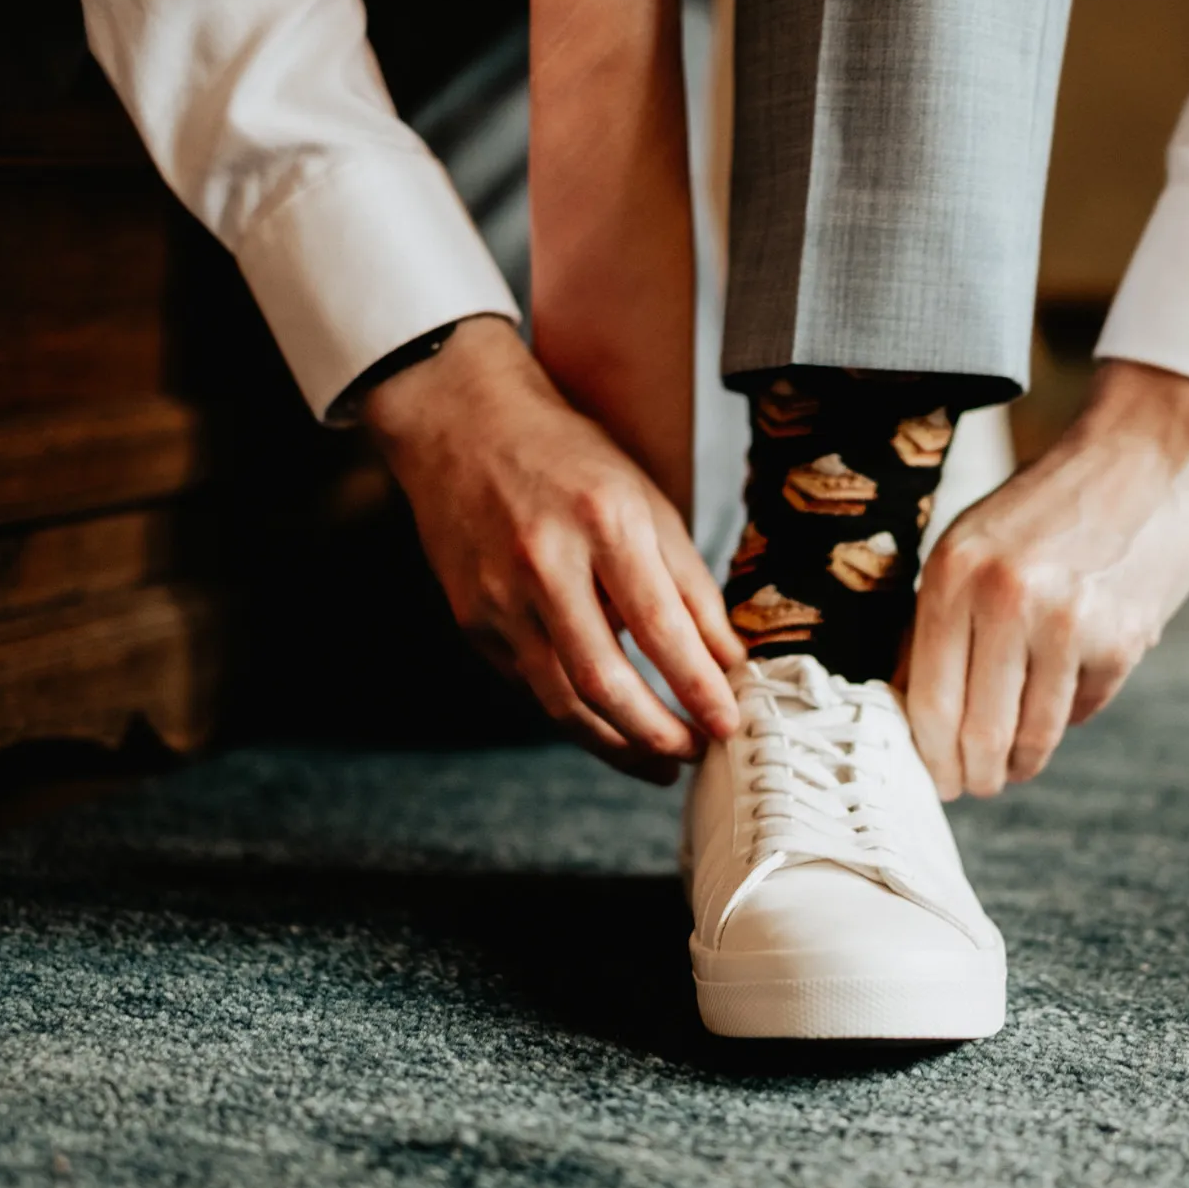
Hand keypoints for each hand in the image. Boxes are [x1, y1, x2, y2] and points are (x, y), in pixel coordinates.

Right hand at [362, 317, 744, 783]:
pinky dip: (573, 713)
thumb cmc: (565, 457)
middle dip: (655, 734)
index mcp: (603, 523)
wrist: (460, 424)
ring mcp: (498, 597)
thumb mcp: (644, 499)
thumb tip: (728, 658)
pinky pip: (530, 686)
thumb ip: (688, 582)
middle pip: (603, 680)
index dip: (698, 687)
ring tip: (656, 763)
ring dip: (614, 745)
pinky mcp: (471, 621)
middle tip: (692, 755)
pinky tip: (606, 724)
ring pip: (560, 700)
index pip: (660, 627)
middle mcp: (545, 563)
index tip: (728, 724)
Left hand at [908, 361, 1188, 798]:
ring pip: (1033, 733)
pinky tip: (1066, 695)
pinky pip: (1083, 707)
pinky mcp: (1123, 638)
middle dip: (974, 774)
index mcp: (952, 574)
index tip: (935, 781)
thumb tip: (906, 707)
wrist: (1150, 450)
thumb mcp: (972, 545)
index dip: (930, 755)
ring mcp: (1067, 621)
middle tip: (975, 788)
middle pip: (977, 731)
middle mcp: (1004, 599)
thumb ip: (937, 620)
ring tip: (1015, 769)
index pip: (928, 699)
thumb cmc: (1048, 503)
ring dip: (1022, 763)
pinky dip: (1070, 714)